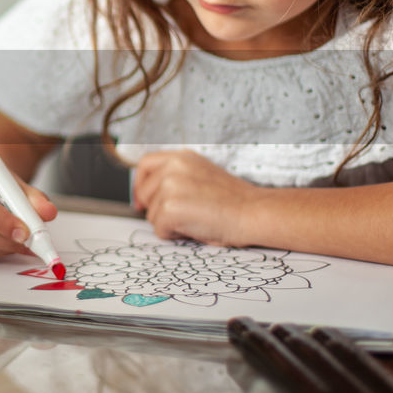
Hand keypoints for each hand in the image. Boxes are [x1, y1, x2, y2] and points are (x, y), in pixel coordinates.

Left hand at [132, 149, 256, 246]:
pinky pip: (159, 230)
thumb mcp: (201, 174)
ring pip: (152, 215)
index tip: (142, 201)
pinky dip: (174, 235)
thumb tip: (147, 194)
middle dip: (159, 209)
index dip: (140, 185)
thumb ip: (176, 176)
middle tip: (186, 214)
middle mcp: (172, 167)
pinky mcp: (170, 208)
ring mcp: (170, 187)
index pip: (145, 165)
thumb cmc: (233, 200)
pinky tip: (195, 227)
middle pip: (145, 194)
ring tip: (196, 219)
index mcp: (181, 157)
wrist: (253, 212)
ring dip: (169, 223)